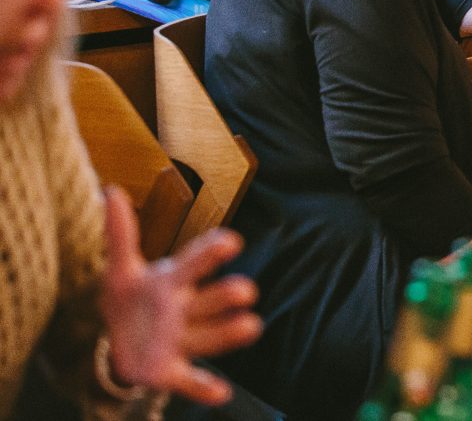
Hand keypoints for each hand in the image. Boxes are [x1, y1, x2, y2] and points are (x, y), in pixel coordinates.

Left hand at [100, 187, 261, 404]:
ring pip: (208, 337)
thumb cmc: (130, 302)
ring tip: (251, 326)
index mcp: (173, 282)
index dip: (211, 252)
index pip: (195, 263)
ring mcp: (181, 341)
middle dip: (227, 296)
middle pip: (209, 301)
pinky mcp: (172, 372)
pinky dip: (205, 388)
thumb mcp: (120, 271)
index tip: (230, 241)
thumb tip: (109, 190)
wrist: (122, 345)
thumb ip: (120, 234)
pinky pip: (190, 381)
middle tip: (244, 290)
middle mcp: (185, 310)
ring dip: (230, 333)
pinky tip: (221, 393)